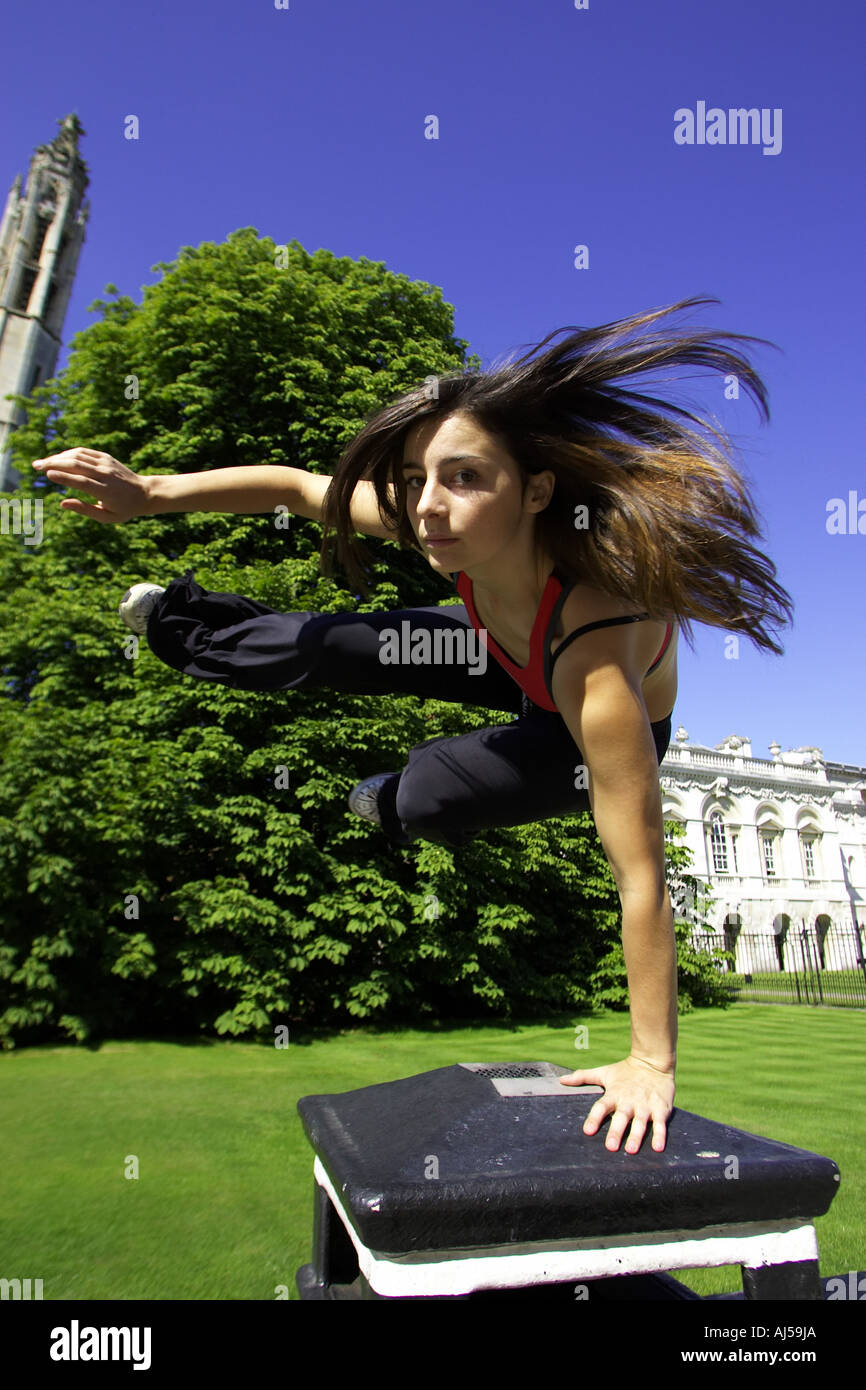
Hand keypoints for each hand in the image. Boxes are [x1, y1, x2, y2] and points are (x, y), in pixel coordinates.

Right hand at [31, 447, 149, 524]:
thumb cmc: (124, 509)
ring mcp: (106, 463)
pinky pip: (84, 452)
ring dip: (58, 457)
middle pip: (76, 465)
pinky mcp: (105, 457)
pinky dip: (68, 453)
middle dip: (54, 464)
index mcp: (106, 491)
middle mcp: (106, 474)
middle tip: (35, 466)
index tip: (47, 474)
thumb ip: (84, 510)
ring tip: (42, 463)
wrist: (145, 492)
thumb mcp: (107, 517)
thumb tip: (63, 503)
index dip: (64, 477)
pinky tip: (57, 459)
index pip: (82, 481)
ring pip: (78, 456)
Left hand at [559, 1054, 675, 1153]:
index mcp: (614, 1094)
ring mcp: (645, 1106)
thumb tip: (561, 1080)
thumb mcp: (604, 1073)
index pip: (601, 1107)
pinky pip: (661, 1124)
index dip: (594, 1118)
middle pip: (621, 1117)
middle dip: (616, 1132)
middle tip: (611, 1147)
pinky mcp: (661, 1109)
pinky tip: (658, 1147)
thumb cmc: (625, 1071)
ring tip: (631, 1150)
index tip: (587, 1131)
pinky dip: (660, 1135)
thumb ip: (583, 1077)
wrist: (653, 1062)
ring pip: (640, 1123)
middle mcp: (629, 1101)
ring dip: (636, 1136)